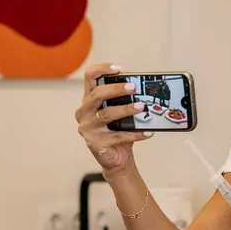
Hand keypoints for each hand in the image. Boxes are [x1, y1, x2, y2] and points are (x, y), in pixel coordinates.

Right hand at [75, 63, 149, 179]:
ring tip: (141, 107)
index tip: (119, 70)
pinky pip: (117, 136)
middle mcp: (84, 112)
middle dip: (116, 89)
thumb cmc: (118, 132)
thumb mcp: (120, 113)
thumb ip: (123, 100)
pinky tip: (147, 132)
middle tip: (133, 87)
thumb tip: (140, 88)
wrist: (116, 159)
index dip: (102, 69)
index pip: (89, 77)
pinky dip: (134, 134)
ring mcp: (87, 128)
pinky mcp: (95, 143)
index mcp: (88, 100)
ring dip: (126, 110)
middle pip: (97, 94)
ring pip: (107, 114)